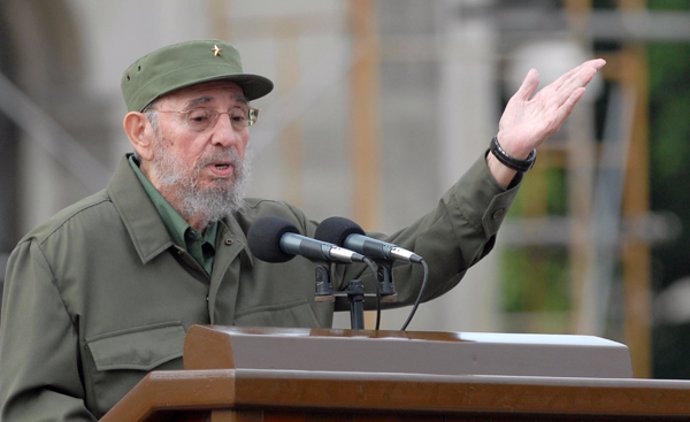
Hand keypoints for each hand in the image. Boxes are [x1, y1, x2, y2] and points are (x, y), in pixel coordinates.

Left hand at [487, 58, 605, 186]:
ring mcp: (553, 114)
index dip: (579, 70)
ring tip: (592, 71)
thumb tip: (535, 70)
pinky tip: (580, 91)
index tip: (595, 62)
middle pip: (571, 85)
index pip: (566, 80)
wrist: (506, 144)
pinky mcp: (549, 125)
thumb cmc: (512, 125)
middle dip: (585, 73)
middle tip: (600, 62)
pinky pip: (562, 112)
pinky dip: (571, 102)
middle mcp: (552, 104)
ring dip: (581, 83)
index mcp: (546, 97)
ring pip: (569, 95)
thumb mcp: (518, 100)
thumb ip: (528, 86)